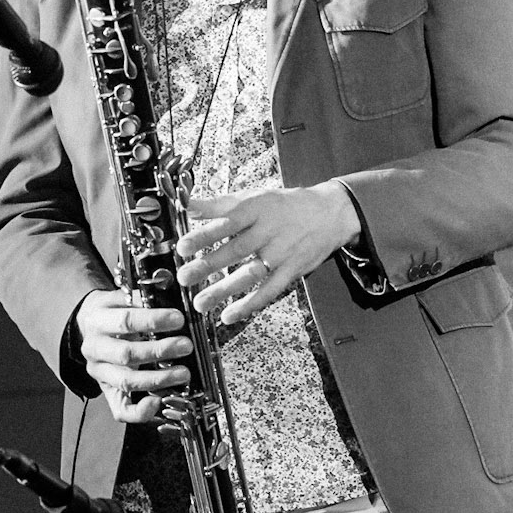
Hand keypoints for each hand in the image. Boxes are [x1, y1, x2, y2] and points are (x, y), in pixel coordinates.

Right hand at [75, 288, 193, 423]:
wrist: (91, 328)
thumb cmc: (115, 313)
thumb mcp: (123, 298)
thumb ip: (143, 297)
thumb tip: (170, 291)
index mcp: (97, 321)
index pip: (125, 321)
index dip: (153, 320)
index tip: (178, 319)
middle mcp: (94, 349)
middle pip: (127, 354)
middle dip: (160, 351)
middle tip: (186, 346)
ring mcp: (100, 373)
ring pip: (126, 382)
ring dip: (158, 379)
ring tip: (184, 373)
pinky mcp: (108, 392)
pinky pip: (121, 410)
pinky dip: (140, 411)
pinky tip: (158, 402)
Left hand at [176, 181, 360, 326]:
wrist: (330, 214)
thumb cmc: (285, 205)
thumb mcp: (254, 197)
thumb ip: (219, 204)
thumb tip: (186, 205)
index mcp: (257, 208)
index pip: (227, 222)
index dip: (204, 235)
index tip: (182, 247)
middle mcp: (270, 231)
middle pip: (236, 250)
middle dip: (208, 265)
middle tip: (184, 277)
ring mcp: (282, 253)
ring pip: (250, 274)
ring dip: (224, 290)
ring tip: (200, 303)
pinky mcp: (292, 271)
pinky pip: (270, 291)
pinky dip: (250, 304)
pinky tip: (229, 315)